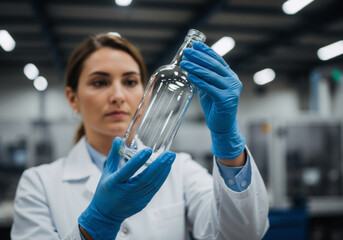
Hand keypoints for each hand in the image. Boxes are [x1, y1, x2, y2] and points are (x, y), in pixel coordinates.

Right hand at [78, 137, 175, 239]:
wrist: (106, 214)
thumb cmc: (106, 190)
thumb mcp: (107, 171)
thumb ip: (114, 154)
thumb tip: (118, 139)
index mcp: (114, 183)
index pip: (127, 171)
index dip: (138, 161)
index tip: (148, 150)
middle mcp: (125, 192)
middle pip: (145, 178)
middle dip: (159, 165)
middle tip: (169, 154)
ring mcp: (135, 199)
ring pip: (153, 184)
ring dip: (163, 171)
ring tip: (170, 159)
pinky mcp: (142, 203)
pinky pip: (154, 189)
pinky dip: (161, 178)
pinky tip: (166, 169)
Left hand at [180, 41, 244, 158]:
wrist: (222, 126)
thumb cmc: (215, 107)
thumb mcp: (209, 89)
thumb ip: (204, 78)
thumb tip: (191, 65)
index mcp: (230, 76)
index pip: (218, 60)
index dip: (206, 51)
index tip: (195, 44)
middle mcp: (233, 81)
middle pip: (214, 65)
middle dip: (199, 57)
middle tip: (187, 51)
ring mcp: (231, 90)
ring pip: (211, 75)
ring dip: (196, 67)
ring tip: (184, 63)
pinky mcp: (226, 99)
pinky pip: (210, 88)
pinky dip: (199, 81)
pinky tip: (190, 75)